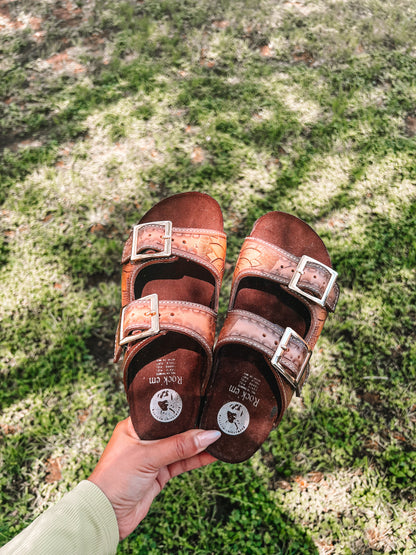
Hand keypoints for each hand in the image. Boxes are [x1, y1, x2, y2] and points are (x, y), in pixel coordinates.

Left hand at [88, 418, 219, 539]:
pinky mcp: (159, 474)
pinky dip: (196, 459)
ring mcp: (153, 457)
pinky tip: (211, 454)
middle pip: (174, 429)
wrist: (106, 514)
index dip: (181, 408)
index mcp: (135, 426)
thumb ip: (179, 446)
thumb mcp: (148, 456)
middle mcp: (144, 439)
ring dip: (198, 444)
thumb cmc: (114, 478)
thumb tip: (207, 435)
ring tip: (219, 436)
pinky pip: (182, 463)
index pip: (162, 412)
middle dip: (193, 426)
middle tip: (215, 418)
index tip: (201, 403)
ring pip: (181, 446)